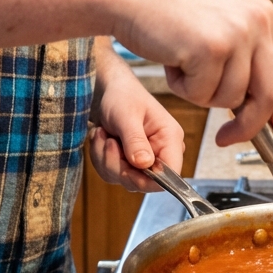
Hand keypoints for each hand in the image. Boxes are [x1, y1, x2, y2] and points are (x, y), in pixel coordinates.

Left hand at [89, 40, 184, 192]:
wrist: (108, 90)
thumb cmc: (122, 96)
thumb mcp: (127, 116)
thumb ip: (136, 141)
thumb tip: (144, 165)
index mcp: (170, 139)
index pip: (171, 175)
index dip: (149, 180)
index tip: (125, 169)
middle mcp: (161, 152)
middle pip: (143, 181)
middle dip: (118, 165)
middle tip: (108, 142)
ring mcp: (144, 159)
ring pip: (124, 179)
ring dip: (106, 159)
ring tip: (103, 135)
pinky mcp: (129, 163)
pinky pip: (112, 174)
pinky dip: (101, 158)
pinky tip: (101, 138)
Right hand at [111, 0, 272, 148]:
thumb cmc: (165, 9)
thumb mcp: (218, 26)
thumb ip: (243, 59)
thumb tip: (257, 105)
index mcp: (262, 15)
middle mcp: (256, 21)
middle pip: (268, 94)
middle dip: (247, 125)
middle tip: (225, 137)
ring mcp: (235, 34)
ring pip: (230, 99)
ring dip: (200, 93)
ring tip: (181, 61)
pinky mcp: (211, 49)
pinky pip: (201, 96)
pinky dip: (182, 87)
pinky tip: (171, 59)